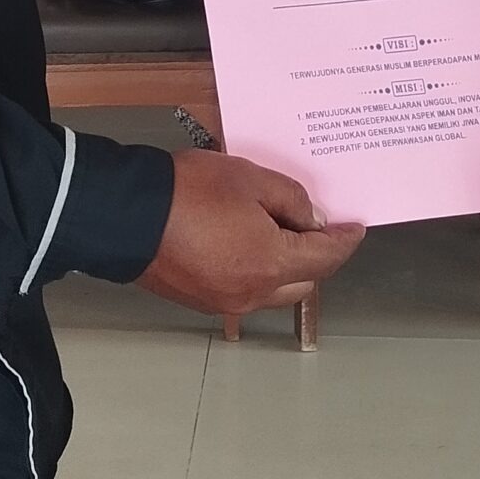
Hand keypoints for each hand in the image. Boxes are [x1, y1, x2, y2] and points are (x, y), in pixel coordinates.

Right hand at [138, 148, 365, 314]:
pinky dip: (255, 270)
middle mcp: (252, 292)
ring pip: (273, 289)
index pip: (325, 257)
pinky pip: (244, 288)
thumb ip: (291, 199)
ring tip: (274, 227)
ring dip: (283, 265)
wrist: (126, 214)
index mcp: (270, 264)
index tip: (353, 228)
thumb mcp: (250, 178)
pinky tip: (244, 241)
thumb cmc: (185, 193)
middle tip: (311, 222)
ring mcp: (224, 300)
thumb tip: (310, 218)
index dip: (344, 240)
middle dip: (315, 255)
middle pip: (303, 281)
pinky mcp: (201, 299)